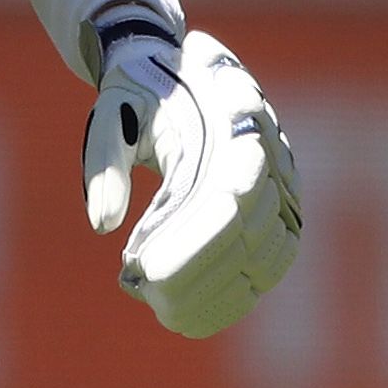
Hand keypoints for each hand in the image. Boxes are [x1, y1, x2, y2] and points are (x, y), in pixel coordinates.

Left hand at [84, 27, 302, 338]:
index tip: (142, 271)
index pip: (228, 188)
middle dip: (200, 271)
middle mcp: (269, 145)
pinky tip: (196, 318)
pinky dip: (238, 294)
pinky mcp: (285, 206)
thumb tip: (102, 225)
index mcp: (231, 109)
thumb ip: (107, 163)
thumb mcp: (112, 113)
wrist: (179, 69)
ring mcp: (284, 177)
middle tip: (149, 301)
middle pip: (249, 225)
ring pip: (268, 249)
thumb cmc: (139, 92)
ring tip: (168, 315)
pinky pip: (274, 259)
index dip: (191, 238)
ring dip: (219, 290)